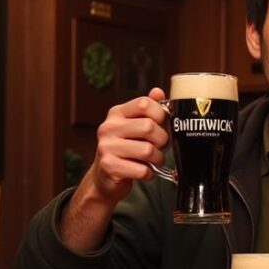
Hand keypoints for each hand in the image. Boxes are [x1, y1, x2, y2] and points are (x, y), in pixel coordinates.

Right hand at [87, 87, 168, 203]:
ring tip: (153, 160)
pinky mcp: (109, 167)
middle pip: (149, 127)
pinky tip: (145, 171)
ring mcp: (106, 147)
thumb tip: (158, 92)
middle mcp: (108, 127)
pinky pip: (142, 170)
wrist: (105, 176)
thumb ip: (149, 110)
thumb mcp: (136, 126)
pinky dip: (149, 173)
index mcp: (117, 113)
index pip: (144, 103)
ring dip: (158, 159)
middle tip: (160, 146)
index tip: (162, 125)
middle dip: (162, 140)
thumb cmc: (127, 149)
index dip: (161, 115)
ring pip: (148, 150)